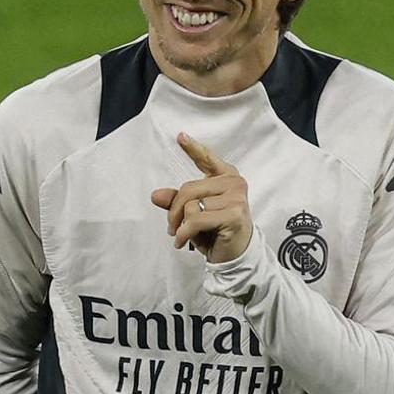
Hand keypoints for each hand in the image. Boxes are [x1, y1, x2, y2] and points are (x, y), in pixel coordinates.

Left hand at [149, 133, 251, 263]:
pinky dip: (184, 233)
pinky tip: (182, 242)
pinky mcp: (234, 215)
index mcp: (226, 177)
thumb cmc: (216, 232)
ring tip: (182, 235)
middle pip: (189, 189)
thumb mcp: (194, 214)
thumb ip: (177, 201)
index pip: (207, 160)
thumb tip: (156, 195)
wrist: (235, 257)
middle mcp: (234, 183)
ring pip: (191, 205)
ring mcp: (237, 198)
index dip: (193, 148)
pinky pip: (195, 219)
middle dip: (174, 210)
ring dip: (180, 225)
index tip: (180, 136)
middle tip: (171, 227)